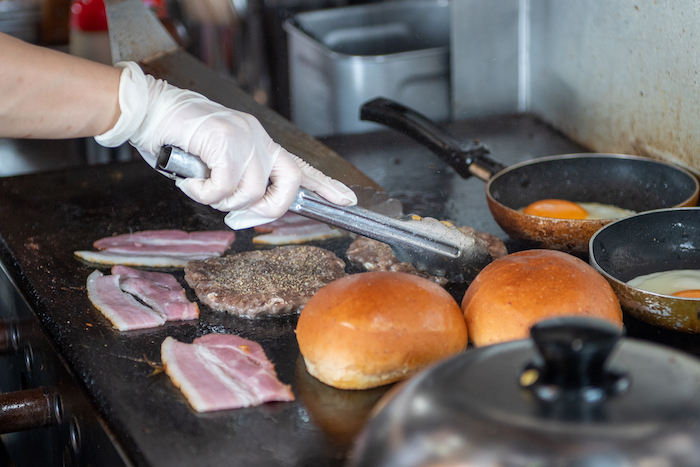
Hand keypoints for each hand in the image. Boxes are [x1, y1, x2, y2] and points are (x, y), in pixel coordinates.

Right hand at [95, 62, 356, 228]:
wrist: (146, 111)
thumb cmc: (175, 141)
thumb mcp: (214, 166)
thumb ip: (235, 185)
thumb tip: (243, 211)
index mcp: (259, 143)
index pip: (299, 166)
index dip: (324, 185)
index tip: (346, 200)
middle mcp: (258, 137)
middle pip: (290, 181)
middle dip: (269, 207)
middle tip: (238, 213)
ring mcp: (243, 136)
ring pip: (251, 191)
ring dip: (221, 201)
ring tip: (199, 186)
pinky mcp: (224, 139)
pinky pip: (224, 186)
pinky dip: (202, 193)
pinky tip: (189, 180)